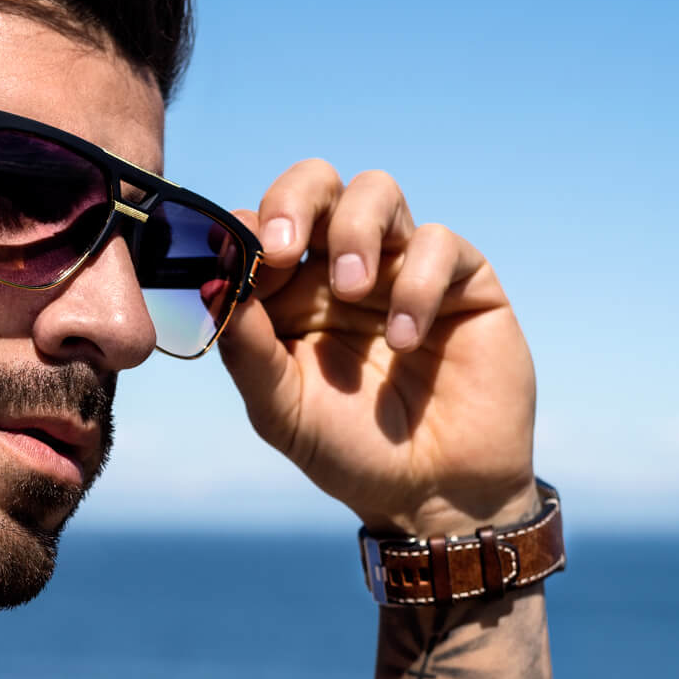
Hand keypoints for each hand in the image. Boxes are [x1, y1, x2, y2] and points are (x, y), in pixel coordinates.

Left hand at [219, 160, 538, 537]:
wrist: (432, 493)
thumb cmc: (347, 451)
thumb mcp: (281, 408)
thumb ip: (247, 349)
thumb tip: (216, 286)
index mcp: (287, 294)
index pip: (258, 229)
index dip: (244, 232)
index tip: (238, 264)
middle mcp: (340, 269)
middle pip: (315, 184)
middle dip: (293, 201)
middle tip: (283, 248)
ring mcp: (400, 268)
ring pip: (376, 192)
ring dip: (356, 230)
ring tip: (352, 291)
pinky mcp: (461, 280)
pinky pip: (438, 243)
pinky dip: (417, 284)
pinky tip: (405, 341)